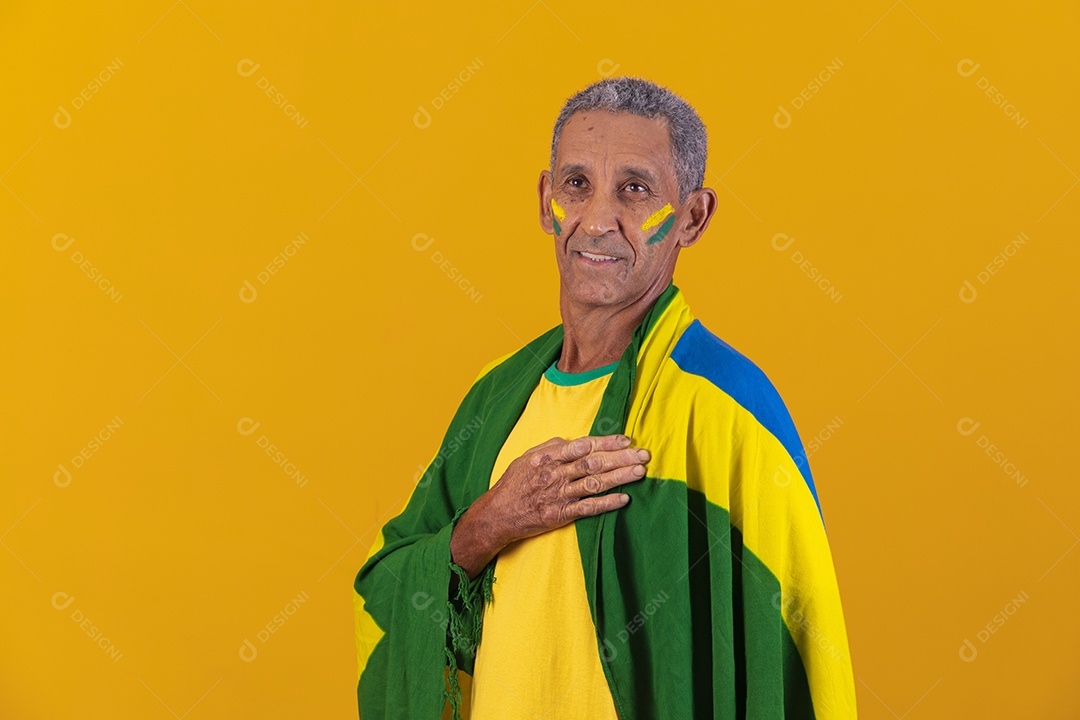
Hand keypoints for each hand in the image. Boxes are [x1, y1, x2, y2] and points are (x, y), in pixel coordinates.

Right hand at [450, 434, 649, 578]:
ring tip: (639, 472)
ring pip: (594, 483)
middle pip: (594, 463)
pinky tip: (624, 499)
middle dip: (621, 457)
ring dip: (619, 477)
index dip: (606, 442)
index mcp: (548, 456)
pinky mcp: (560, 515)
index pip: (583, 446)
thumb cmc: (514, 483)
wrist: (497, 514)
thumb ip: (552, 448)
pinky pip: (588, 508)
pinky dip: (607, 503)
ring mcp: (558, 495)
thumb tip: (575, 442)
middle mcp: (555, 473)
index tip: (626, 440)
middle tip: (643, 454)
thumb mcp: (527, 457)